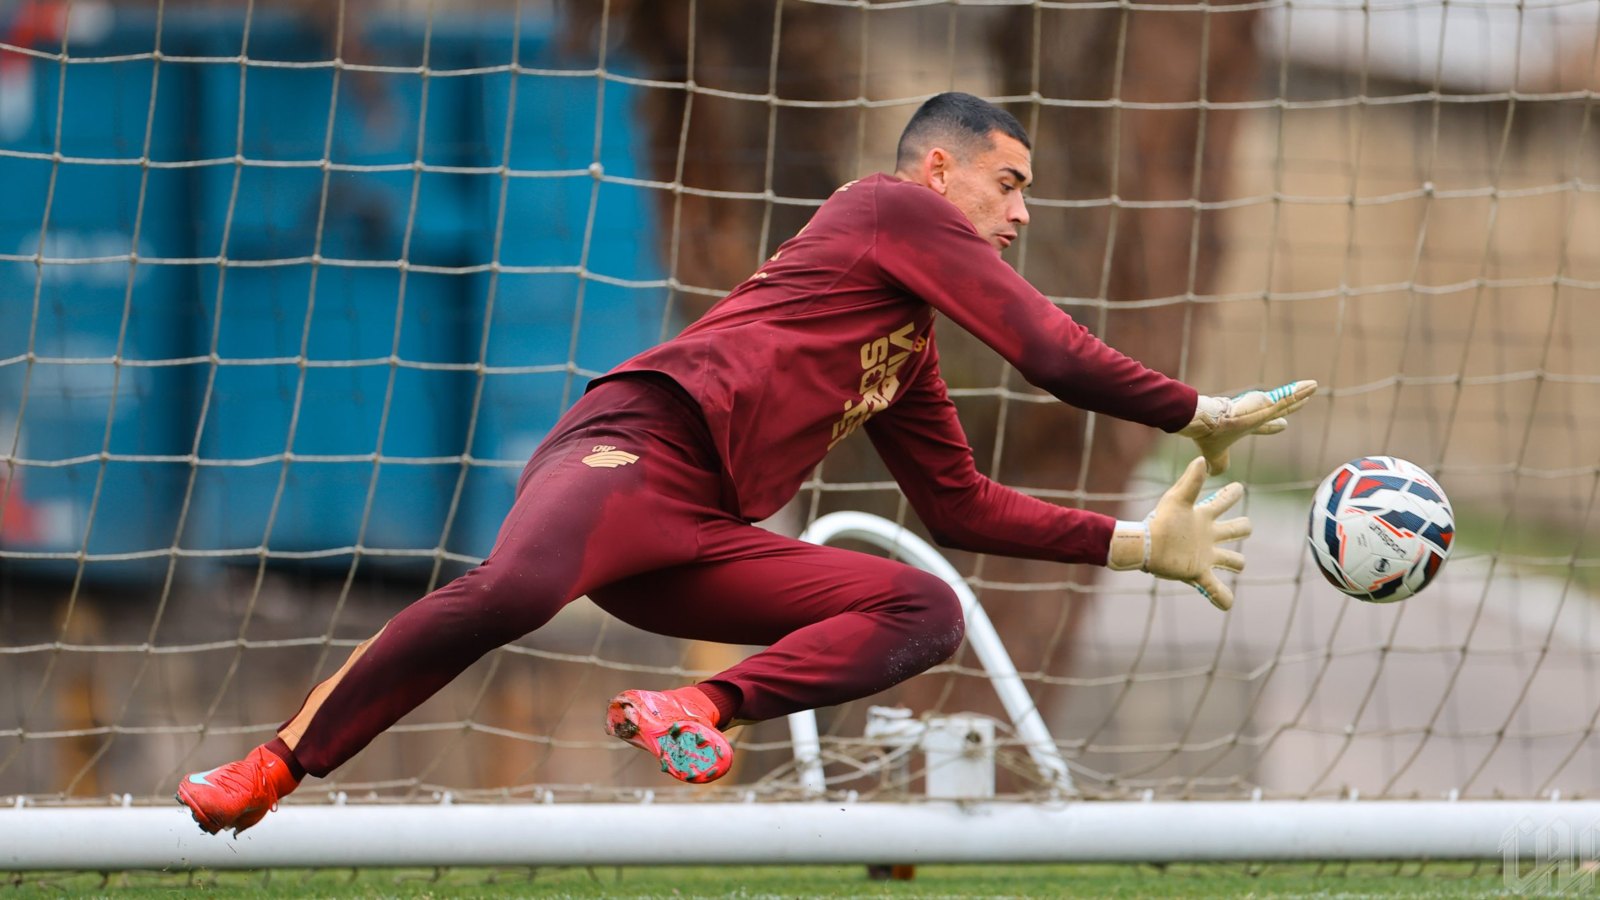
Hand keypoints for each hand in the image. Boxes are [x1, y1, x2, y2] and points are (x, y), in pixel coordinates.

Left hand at [1107, 457, 1250, 610]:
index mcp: (1204, 517)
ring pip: (1232, 560)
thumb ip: (1191, 481)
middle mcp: (1208, 536)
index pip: (1225, 502)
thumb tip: (1202, 459)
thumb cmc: (1159, 521)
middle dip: (1243, 527)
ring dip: (1237, 563)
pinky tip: (1228, 605)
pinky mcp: (1197, 573)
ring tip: (1238, 566)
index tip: (1236, 488)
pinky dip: (1223, 598)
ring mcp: (1205, 556)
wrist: (1143, 546)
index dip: (1233, 494)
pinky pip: (1215, 589)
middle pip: (1236, 530)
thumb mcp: (1177, 500)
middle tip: (1244, 526)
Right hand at [1179, 379, 1317, 475]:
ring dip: (1300, 393)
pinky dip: (1300, 392)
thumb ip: (1219, 464)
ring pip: (1286, 400)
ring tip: (1313, 386)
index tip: (1283, 426)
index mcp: (1244, 426)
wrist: (1204, 423)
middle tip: (1304, 400)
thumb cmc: (1207, 437)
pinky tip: (1312, 386)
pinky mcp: (1265, 404)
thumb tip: (1215, 474)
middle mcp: (1254, 414)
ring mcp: (1260, 408)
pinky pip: (1287, 397)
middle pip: (1278, 409)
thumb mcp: (1215, 456)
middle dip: (1291, 405)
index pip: (1263, 425)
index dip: (1273, 426)